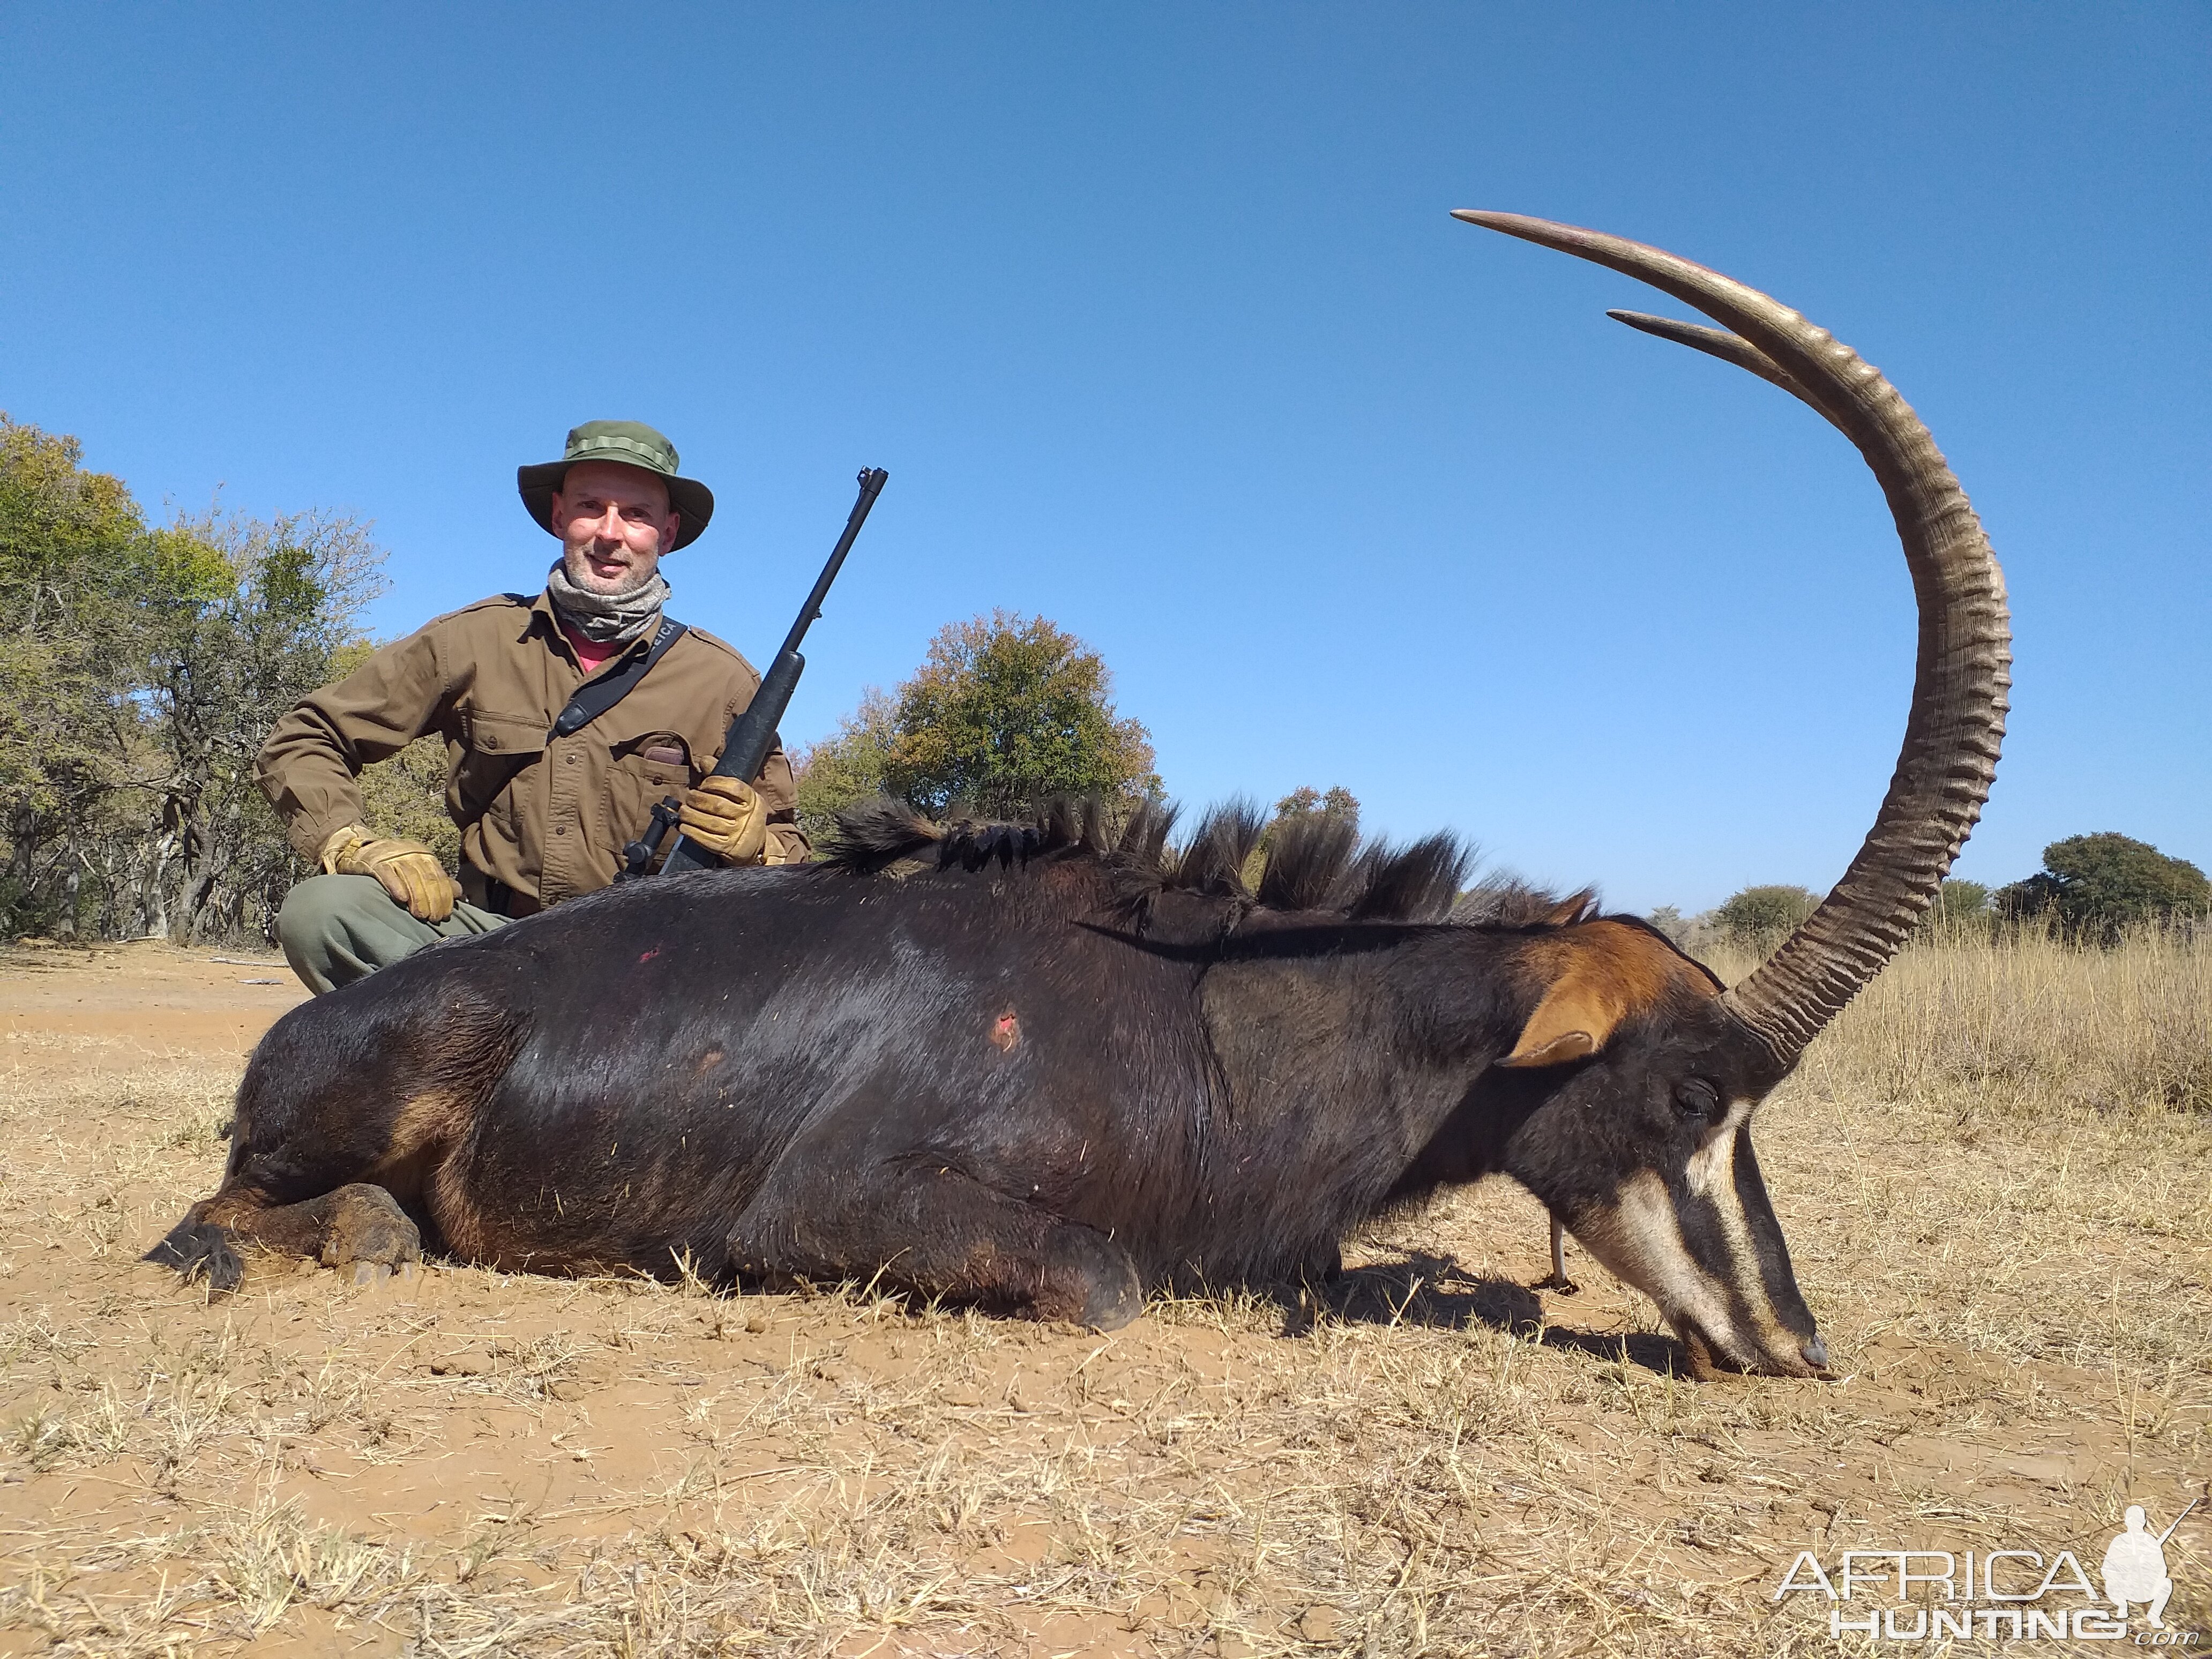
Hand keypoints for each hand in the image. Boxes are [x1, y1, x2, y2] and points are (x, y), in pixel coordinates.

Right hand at [322, 825, 459, 921]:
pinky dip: (395, 885)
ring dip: (418, 897)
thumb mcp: (417, 869)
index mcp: (424, 854)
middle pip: (426, 878)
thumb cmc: (392, 865)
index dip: (444, 897)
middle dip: (433, 900)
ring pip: (410, 877)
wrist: (358, 851)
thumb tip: (458, 893)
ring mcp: (392, 856)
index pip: (439, 876)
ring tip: (421, 915)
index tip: (445, 914)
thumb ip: (436, 880)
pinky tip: (402, 899)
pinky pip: (387, 874)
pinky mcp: (374, 862)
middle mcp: (411, 853)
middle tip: (433, 919)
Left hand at [678, 775, 767, 864]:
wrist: (756, 846)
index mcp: (752, 800)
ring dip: (691, 815)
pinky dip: (691, 832)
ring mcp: (738, 834)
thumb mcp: (739, 797)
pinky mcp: (727, 849)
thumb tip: (704, 760)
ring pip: (710, 822)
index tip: (703, 785)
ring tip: (683, 811)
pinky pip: (706, 840)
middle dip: (698, 799)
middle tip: (689, 797)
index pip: (734, 787)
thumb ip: (721, 778)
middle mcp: (747, 817)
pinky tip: (684, 826)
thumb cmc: (741, 814)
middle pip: (718, 804)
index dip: (714, 783)